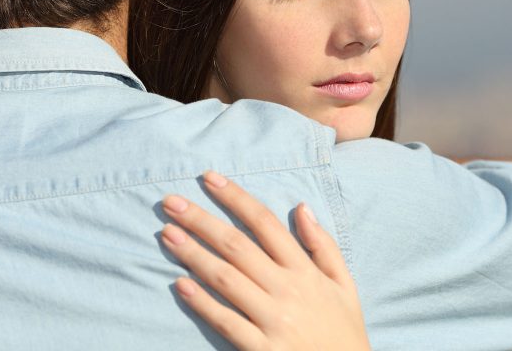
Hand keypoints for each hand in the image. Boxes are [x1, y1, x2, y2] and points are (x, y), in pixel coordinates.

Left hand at [159, 171, 369, 350]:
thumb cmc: (343, 331)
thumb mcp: (344, 284)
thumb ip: (323, 245)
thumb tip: (302, 206)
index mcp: (305, 270)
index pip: (265, 223)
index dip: (235, 198)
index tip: (209, 178)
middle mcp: (288, 290)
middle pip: (237, 245)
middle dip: (201, 220)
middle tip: (170, 202)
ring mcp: (273, 320)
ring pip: (226, 278)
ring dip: (193, 254)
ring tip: (167, 234)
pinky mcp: (262, 350)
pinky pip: (227, 322)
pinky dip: (203, 303)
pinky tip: (180, 284)